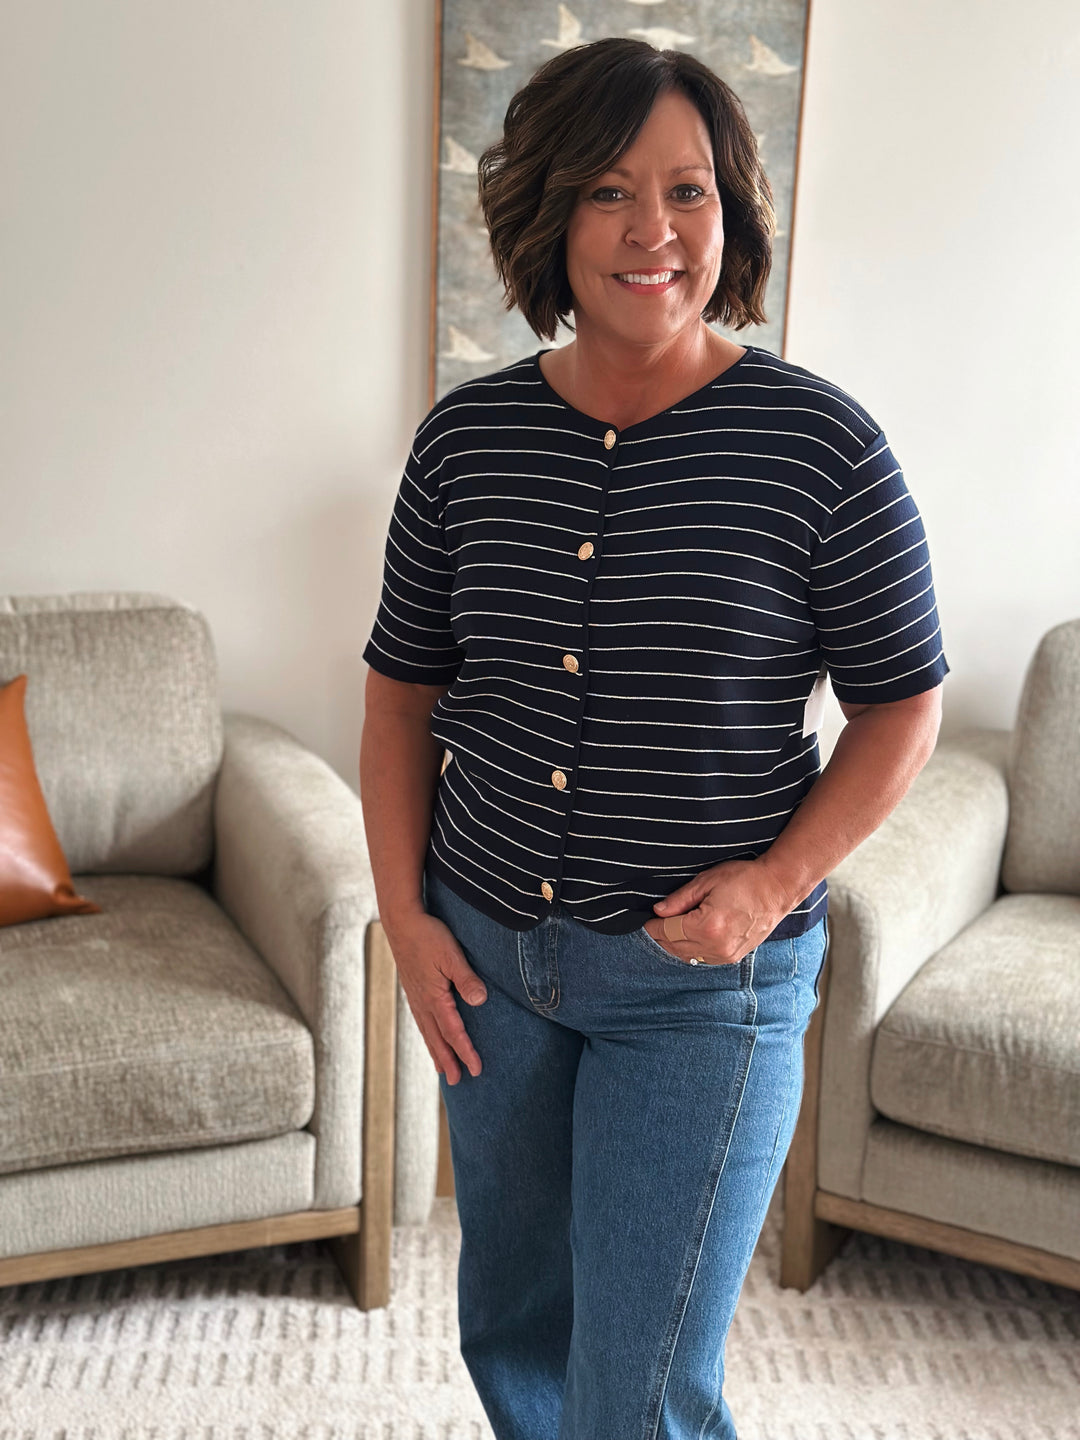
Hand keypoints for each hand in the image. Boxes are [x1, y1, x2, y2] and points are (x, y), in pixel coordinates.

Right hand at [382, 909, 487, 1083]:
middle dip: (448, 1060)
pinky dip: (427, 1034)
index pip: (453, 1031)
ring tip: (443, 1069)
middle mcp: (422, 1002)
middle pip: (437, 1038)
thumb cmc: (428, 935)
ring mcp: (415, 996)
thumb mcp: (451, 954)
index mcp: (433, 997)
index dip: (465, 1051)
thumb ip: (465, 978)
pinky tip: (430, 1036)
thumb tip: (480, 1001)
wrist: (400, 921)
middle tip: (458, 1081)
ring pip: (427, 1031)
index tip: (477, 1069)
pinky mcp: (412, 989)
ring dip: (436, 1051)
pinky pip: (421, 1020)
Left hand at [643, 859, 791, 965]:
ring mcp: (726, 955)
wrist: (777, 889)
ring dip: (675, 945)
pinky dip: (691, 950)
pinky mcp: (733, 956)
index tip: (646, 920)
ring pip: (688, 956)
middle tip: (654, 924)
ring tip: (668, 930)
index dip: (654, 926)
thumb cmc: (745, 879)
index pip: (668, 931)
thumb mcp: (707, 881)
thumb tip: (659, 911)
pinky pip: (703, 959)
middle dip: (662, 936)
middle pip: (675, 946)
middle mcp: (715, 946)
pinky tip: (688, 938)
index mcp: (707, 926)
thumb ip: (680, 899)